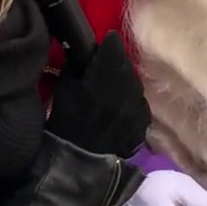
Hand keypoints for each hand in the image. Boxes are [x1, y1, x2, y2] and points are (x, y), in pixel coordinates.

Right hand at [45, 32, 150, 157]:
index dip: (108, 43)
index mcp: (103, 78)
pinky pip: (140, 104)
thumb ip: (78, 65)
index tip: (104, 44)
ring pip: (136, 83)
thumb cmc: (64, 122)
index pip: (114, 47)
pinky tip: (120, 107)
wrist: (77, 162)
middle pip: (126, 64)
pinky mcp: (143, 124)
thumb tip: (89, 51)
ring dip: (126, 81)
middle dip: (117, 61)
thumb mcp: (64, 87)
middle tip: (107, 65)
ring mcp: (136, 108)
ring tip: (113, 88)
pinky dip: (131, 101)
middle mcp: (124, 90)